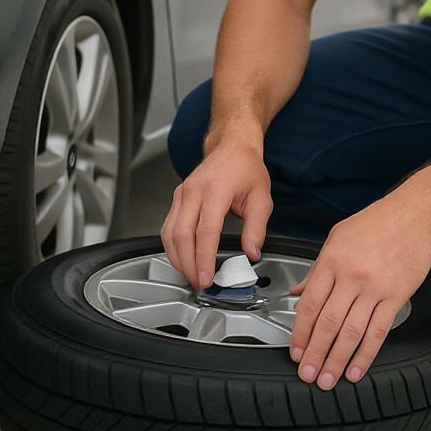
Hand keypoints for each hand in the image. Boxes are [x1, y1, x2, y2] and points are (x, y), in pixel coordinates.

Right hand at [160, 139, 272, 288]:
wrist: (232, 146)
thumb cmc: (246, 168)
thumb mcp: (262, 197)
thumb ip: (257, 228)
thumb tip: (252, 253)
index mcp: (216, 189)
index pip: (205, 231)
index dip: (204, 259)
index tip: (207, 278)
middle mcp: (193, 191)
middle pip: (181, 235)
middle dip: (188, 265)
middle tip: (200, 283)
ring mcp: (181, 193)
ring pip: (169, 233)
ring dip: (178, 259)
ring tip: (192, 276)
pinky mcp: (176, 198)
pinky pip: (168, 227)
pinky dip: (173, 248)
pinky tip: (183, 259)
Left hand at [286, 194, 430, 390]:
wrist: (416, 214)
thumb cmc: (378, 221)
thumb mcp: (339, 236)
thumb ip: (318, 267)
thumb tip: (298, 291)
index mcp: (333, 259)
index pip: (310, 304)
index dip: (300, 332)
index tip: (295, 351)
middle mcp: (352, 275)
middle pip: (328, 323)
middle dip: (314, 354)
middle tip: (306, 374)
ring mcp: (375, 288)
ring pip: (351, 332)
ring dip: (336, 360)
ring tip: (327, 379)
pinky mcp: (396, 297)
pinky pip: (378, 332)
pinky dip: (366, 355)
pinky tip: (357, 369)